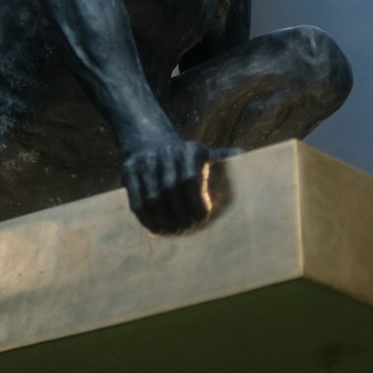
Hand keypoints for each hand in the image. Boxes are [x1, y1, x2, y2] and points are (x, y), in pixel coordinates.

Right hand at [121, 134, 240, 233]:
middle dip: (180, 215)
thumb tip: (243, 156)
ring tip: (173, 231)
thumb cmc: (187, 158)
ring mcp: (145, 160)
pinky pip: (136, 201)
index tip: (202, 218)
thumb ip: (224, 158)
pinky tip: (157, 228)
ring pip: (152, 199)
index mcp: (191, 149)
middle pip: (170, 191)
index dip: (196, 203)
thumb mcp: (207, 155)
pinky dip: (147, 219)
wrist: (150, 140)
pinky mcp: (128, 170)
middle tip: (187, 229)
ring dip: (163, 220)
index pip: (191, 180)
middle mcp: (166, 152)